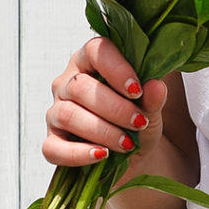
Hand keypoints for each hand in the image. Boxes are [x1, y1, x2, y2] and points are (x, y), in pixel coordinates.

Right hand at [43, 35, 168, 169]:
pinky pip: (54, 148)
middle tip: (138, 123)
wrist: (133, 157)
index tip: (137, 91)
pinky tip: (101, 155)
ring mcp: (56, 112)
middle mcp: (67, 83)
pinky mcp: (52, 143)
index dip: (116, 69)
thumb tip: (156, 86)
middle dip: (114, 108)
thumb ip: (153, 98)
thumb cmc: (137, 123)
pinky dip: (79, 154)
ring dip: (102, 131)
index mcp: (90, 63)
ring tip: (127, 144)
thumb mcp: (151, 110)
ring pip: (68, 115)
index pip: (96, 51)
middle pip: (80, 86)